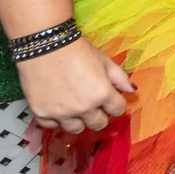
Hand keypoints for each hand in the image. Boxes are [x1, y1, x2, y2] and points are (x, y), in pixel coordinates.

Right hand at [16, 37, 134, 133]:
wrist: (44, 45)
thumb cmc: (77, 50)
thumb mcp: (104, 60)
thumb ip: (120, 78)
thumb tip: (132, 90)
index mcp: (102, 94)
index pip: (118, 110)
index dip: (116, 104)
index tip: (110, 98)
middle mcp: (84, 108)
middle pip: (99, 124)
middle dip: (99, 114)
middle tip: (92, 102)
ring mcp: (62, 114)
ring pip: (77, 129)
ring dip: (79, 120)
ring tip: (74, 105)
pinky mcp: (42, 114)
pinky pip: (53, 126)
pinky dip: (56, 119)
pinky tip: (57, 106)